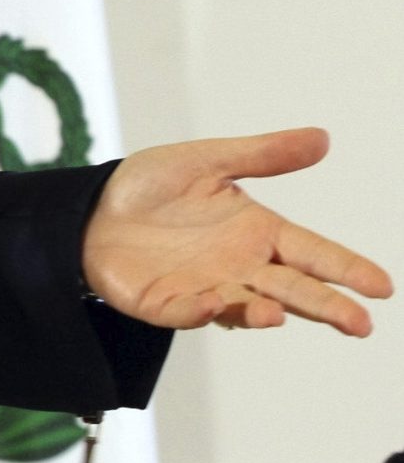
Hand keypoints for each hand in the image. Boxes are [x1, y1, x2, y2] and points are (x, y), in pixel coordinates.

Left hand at [81, 128, 391, 333]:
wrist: (88, 208)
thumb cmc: (148, 187)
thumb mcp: (206, 162)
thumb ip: (262, 156)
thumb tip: (322, 138)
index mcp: (257, 232)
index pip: (313, 253)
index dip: (346, 269)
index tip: (382, 286)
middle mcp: (238, 266)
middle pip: (291, 290)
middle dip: (325, 307)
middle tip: (359, 324)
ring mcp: (202, 287)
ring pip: (243, 308)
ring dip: (260, 313)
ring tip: (281, 314)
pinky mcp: (162, 302)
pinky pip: (184, 311)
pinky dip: (198, 310)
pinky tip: (211, 303)